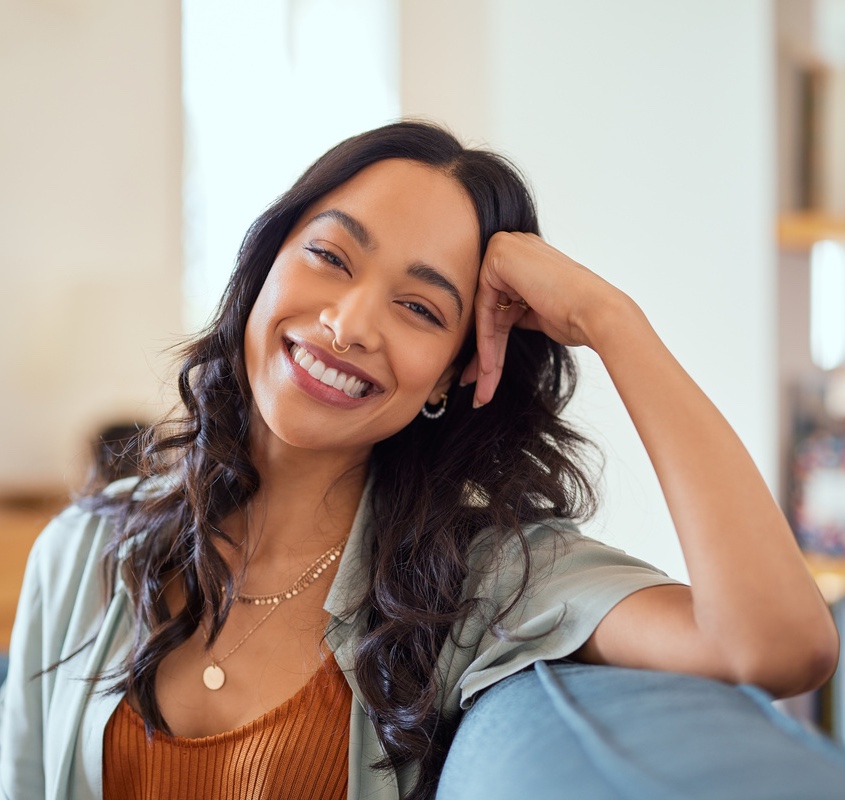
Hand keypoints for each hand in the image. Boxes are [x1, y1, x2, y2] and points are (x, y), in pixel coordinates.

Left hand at [464, 231, 633, 405]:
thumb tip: (499, 323)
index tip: (485, 374)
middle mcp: (514, 246)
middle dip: (484, 354)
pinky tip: (487, 370)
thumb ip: (518, 310)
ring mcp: (506, 248)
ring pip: (486, 314)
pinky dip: (486, 342)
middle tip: (476, 386)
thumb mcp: (539, 312)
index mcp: (525, 255)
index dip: (491, 343)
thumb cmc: (578, 315)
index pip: (498, 304)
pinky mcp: (498, 257)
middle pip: (490, 309)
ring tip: (482, 390)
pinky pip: (484, 308)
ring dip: (484, 357)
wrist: (597, 312)